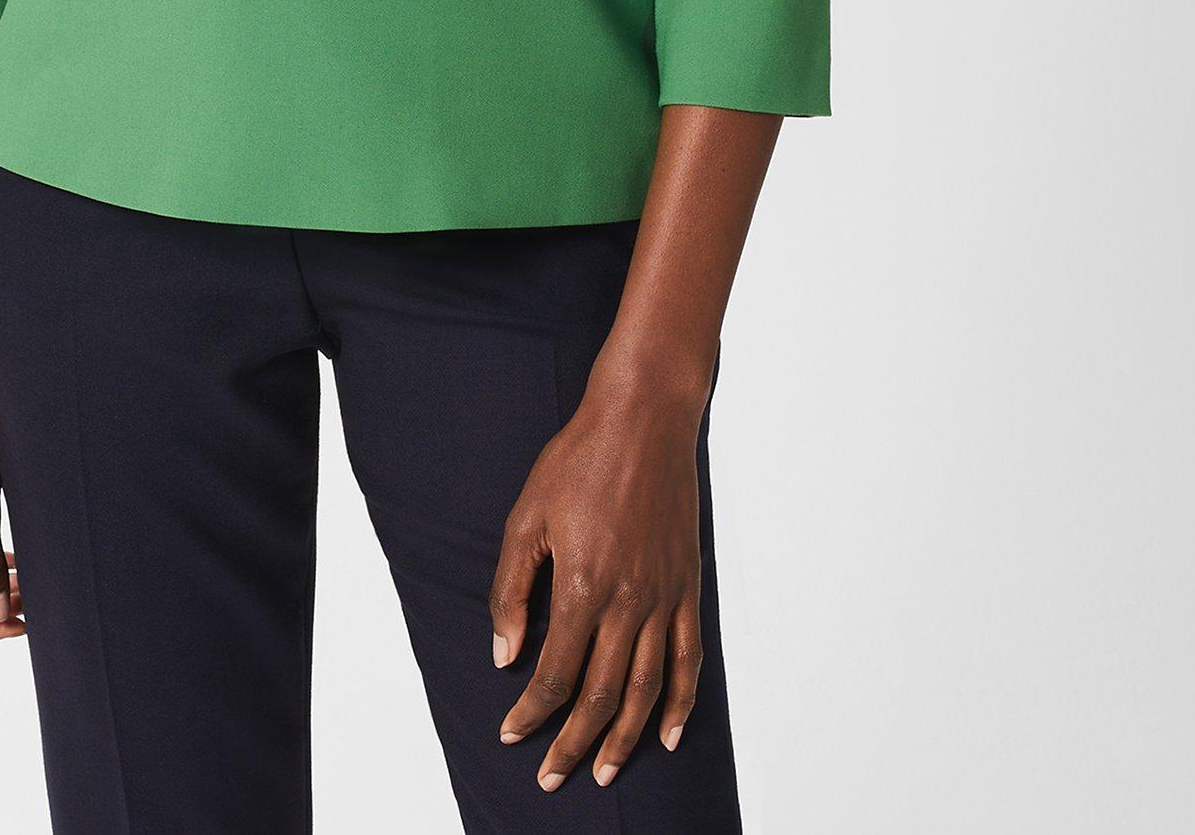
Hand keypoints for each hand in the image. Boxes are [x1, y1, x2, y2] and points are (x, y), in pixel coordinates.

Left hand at [489, 362, 709, 789]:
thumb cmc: (578, 459)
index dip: (531, 712)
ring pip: (647, 688)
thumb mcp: (526, 516)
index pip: (554, 672)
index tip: (511, 734)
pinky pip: (689, 657)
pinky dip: (682, 703)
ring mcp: (663, 595)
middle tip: (552, 777)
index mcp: (582, 584)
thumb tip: (504, 655)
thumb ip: (511, 590)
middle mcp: (627, 600)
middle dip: (573, 742)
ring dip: (624, 737)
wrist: (643, 418)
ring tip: (604, 772)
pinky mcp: (688, 585)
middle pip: (600, 693)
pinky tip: (670, 734)